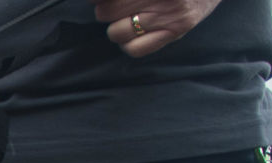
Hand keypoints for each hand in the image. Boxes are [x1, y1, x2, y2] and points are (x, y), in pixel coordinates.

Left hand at [94, 0, 222, 56]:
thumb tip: (94, 1)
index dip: (98, 0)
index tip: (99, 1)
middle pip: (107, 11)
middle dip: (105, 10)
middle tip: (116, 8)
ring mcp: (169, 15)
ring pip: (116, 32)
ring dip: (115, 28)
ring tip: (126, 20)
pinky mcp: (176, 31)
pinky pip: (135, 49)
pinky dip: (127, 44)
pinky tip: (133, 35)